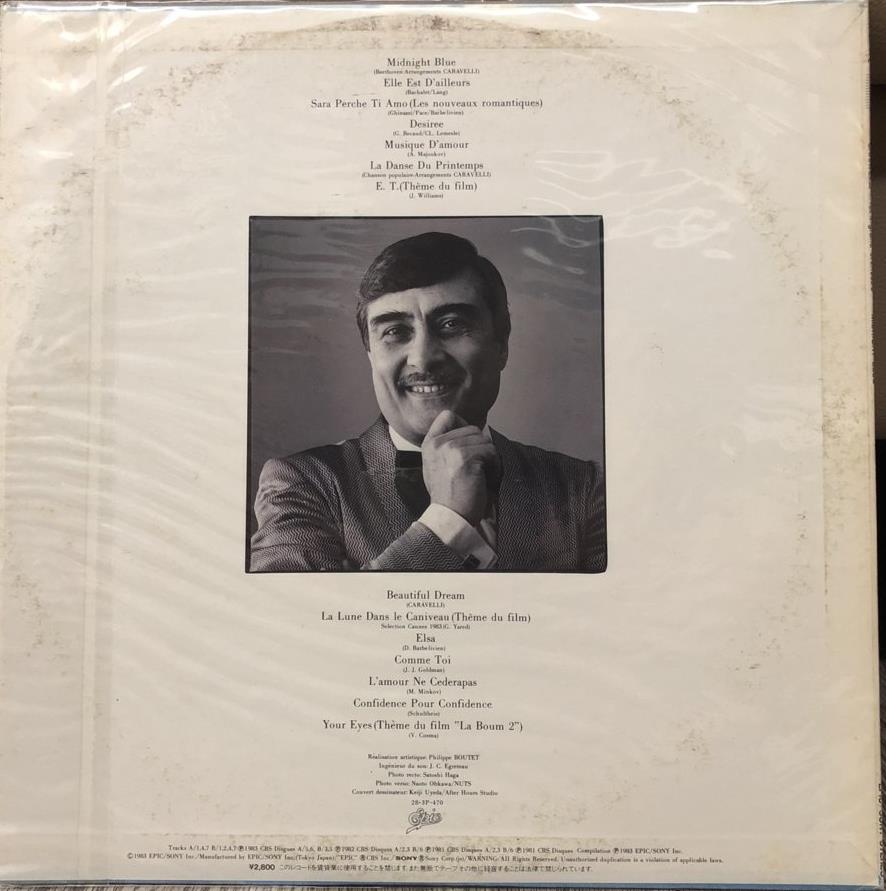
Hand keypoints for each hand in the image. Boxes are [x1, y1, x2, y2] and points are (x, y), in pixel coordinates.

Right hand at [421, 410, 497, 526]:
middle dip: (481, 447)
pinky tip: (486, 480)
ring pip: (484, 440)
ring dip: (490, 458)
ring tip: (482, 475)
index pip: (447, 416)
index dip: (463, 425)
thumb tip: (475, 432)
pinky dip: (495, 466)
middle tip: (478, 468)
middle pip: (473, 428)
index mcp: (429, 443)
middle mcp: (437, 443)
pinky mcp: (465, 458)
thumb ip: (448, 445)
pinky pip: (491, 452)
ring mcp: (450, 448)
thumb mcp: (438, 465)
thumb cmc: (449, 495)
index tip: (468, 446)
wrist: (451, 517)